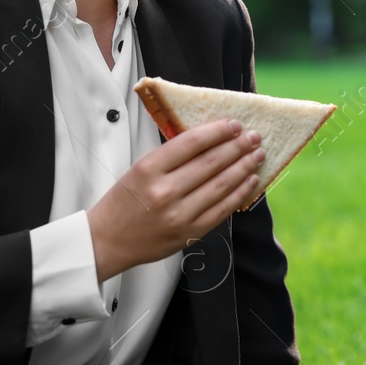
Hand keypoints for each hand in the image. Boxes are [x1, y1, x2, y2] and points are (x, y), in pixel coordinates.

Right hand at [85, 118, 264, 281]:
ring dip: (244, 167)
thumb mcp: (139, 169)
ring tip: (257, 155)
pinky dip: (239, 193)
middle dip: (238, 147)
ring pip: (221, 185)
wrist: (108, 240)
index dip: (217, 131)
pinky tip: (250, 180)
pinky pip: (222, 210)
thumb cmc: (123, 201)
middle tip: (254, 136)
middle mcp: (165, 191)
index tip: (234, 124)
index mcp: (149, 169)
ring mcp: (179, 214)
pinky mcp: (189, 233)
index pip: (192, 143)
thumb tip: (210, 140)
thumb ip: (171, 157)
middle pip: (211, 163)